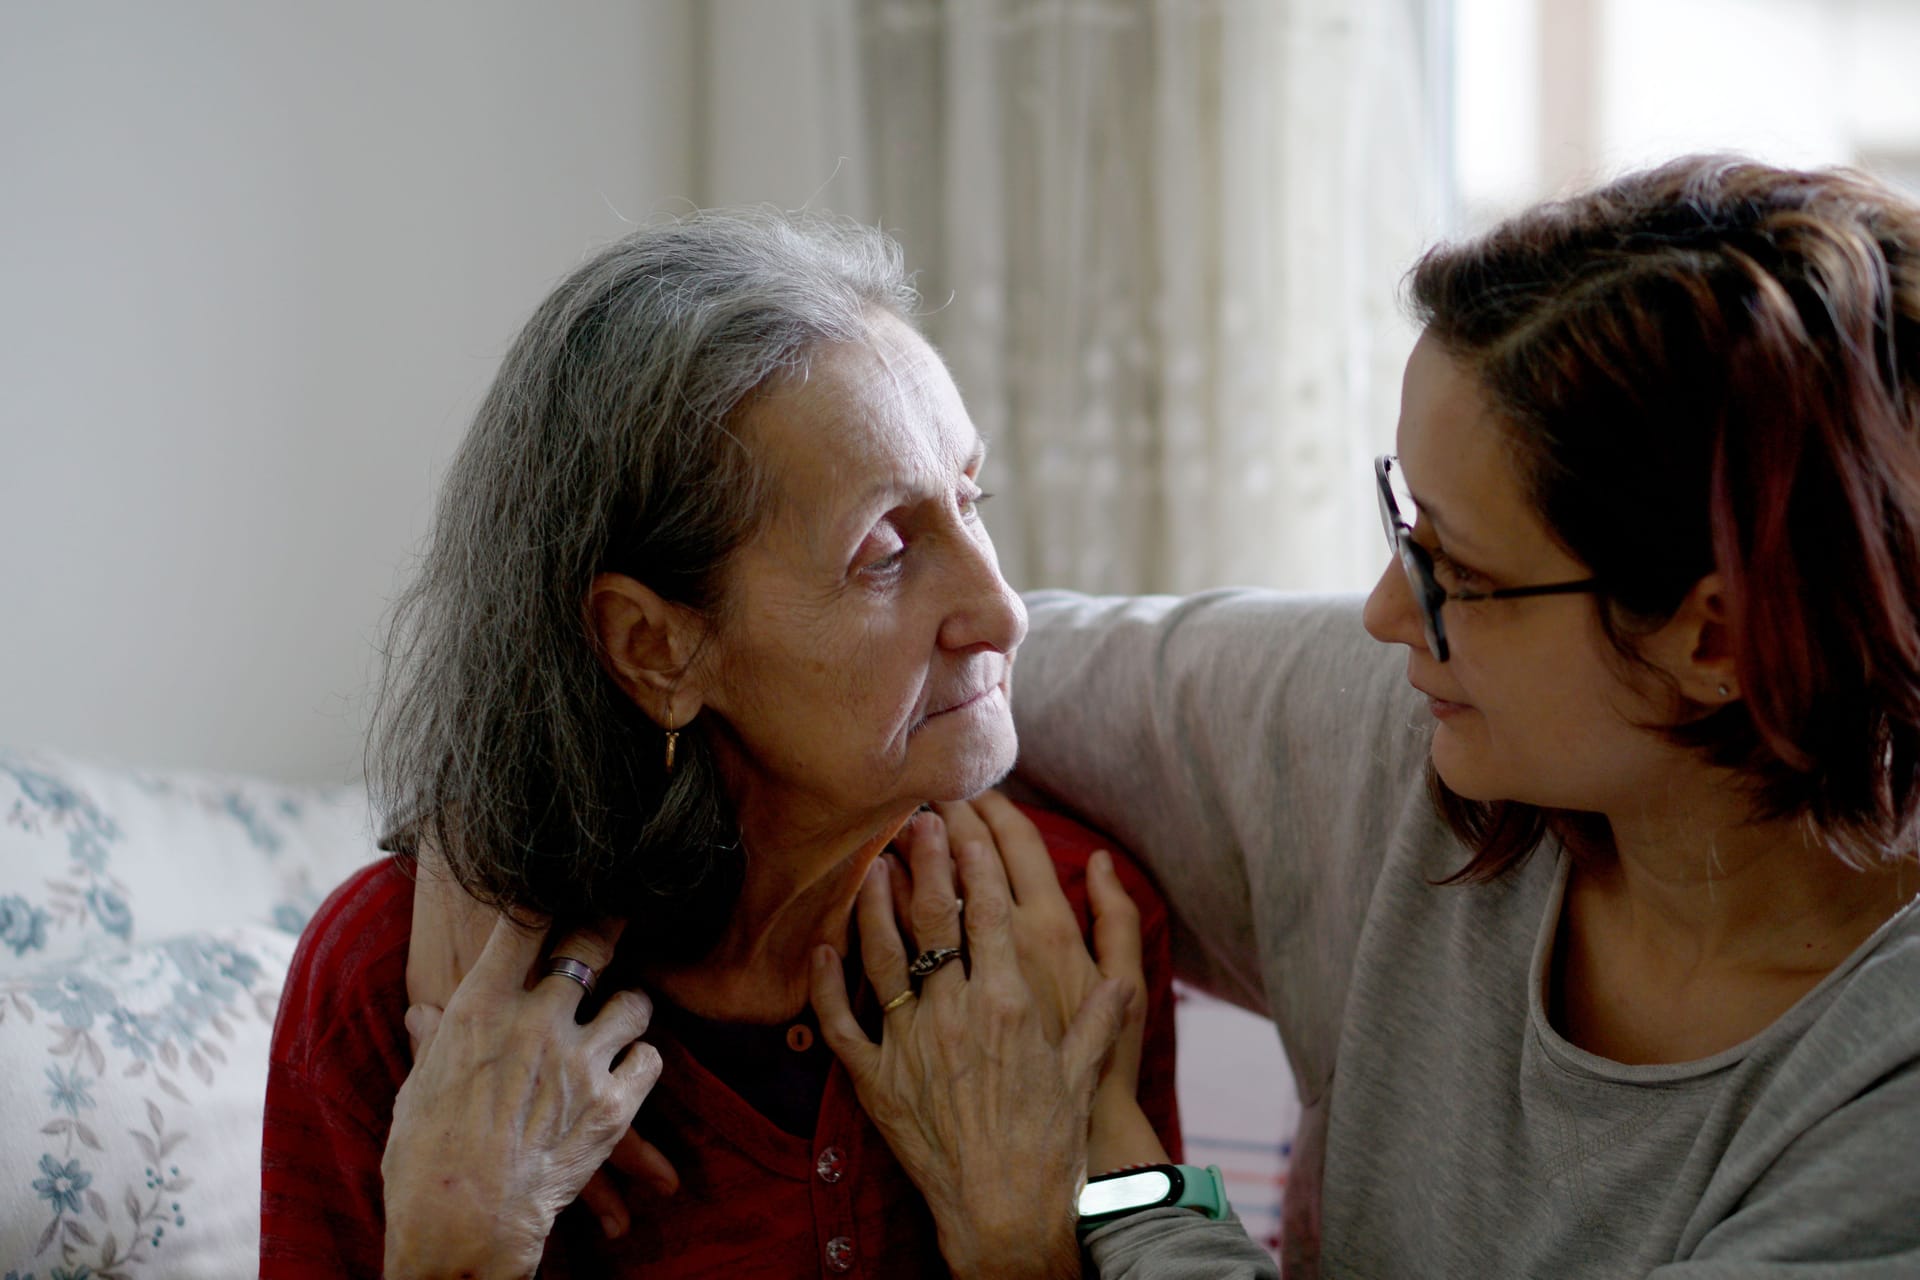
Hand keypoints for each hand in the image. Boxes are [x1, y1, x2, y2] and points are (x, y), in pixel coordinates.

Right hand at [405, 858, 679, 1236]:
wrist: (463, 1225)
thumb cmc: (424, 1161)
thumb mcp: (417, 1091)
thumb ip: (433, 1044)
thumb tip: (424, 1014)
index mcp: (479, 1010)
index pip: (522, 923)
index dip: (547, 893)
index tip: (564, 879)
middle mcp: (536, 1021)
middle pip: (590, 947)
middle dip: (609, 924)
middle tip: (623, 913)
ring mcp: (579, 1060)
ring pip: (634, 1001)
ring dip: (631, 1007)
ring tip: (625, 1014)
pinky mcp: (614, 1105)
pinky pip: (651, 1059)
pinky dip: (643, 1062)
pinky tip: (629, 1070)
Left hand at [811, 830, 1134, 1279]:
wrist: (1004, 1212)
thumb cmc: (1052, 1144)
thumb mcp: (1087, 1073)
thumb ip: (1101, 1014)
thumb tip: (1117, 972)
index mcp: (1011, 1002)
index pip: (989, 911)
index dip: (977, 859)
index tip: (969, 819)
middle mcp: (957, 1012)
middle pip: (934, 918)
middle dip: (925, 860)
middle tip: (916, 817)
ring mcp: (912, 1043)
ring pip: (883, 956)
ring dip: (874, 905)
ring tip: (870, 863)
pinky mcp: (877, 1080)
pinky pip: (844, 1021)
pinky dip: (828, 982)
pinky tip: (822, 946)